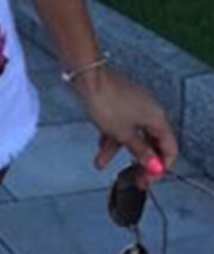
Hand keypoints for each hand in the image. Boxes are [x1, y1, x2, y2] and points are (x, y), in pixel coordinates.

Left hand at [70, 64, 179, 189]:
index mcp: (158, 118)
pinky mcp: (119, 100)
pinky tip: (99, 147)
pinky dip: (111, 135)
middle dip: (139, 161)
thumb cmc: (106, 100)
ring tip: (102, 163)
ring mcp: (133, 103)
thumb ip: (140, 151)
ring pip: (131, 133)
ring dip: (118, 149)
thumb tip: (153, 166)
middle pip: (150, 142)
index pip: (169, 149)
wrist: (87, 76)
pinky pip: (120, 123)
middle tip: (131, 177)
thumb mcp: (123, 134)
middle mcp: (149, 109)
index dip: (159, 167)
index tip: (147, 179)